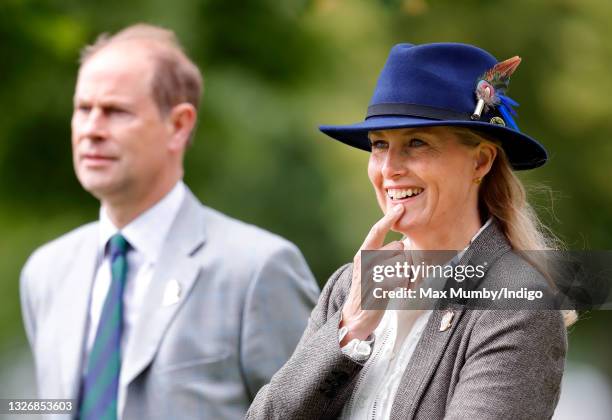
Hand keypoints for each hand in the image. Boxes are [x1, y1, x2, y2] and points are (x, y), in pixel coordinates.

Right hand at [340, 204, 404, 345]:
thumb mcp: (370, 268)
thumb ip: (381, 254)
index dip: (389, 218)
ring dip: (405, 272)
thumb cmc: (367, 290)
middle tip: (396, 273)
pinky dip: (404, 284)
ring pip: (402, 262)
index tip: (399, 208)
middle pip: (398, 247)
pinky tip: (395, 290)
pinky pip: (402, 277)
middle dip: (403, 259)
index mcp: (363, 253)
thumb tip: (402, 242)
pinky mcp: (379, 286)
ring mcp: (371, 272)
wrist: (356, 316)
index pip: (377, 230)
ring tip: (394, 283)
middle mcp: (365, 259)